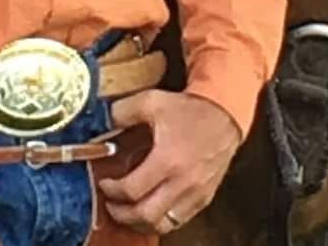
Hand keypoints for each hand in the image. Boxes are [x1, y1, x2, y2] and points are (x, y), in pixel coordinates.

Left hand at [97, 90, 240, 233]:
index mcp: (168, 159)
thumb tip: (103, 122)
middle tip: (111, 203)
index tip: (105, 184)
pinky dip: (161, 220)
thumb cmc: (189, 109)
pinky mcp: (204, 198)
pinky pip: (178, 221)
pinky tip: (152, 208)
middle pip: (144, 215)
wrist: (224, 113)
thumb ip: (124, 111)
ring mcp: (195, 193)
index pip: (131, 190)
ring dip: (140, 222)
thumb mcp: (153, 101)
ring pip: (162, 225)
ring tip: (128, 210)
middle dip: (121, 213)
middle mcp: (182, 182)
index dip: (112, 191)